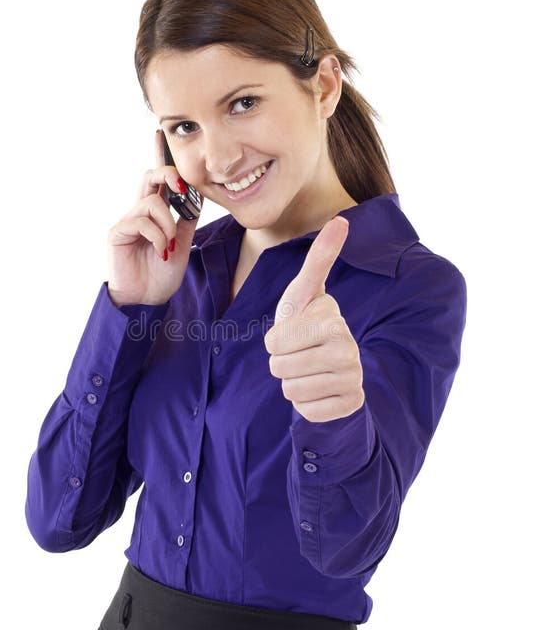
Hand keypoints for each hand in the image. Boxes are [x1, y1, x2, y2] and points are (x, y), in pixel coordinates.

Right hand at [106, 131, 201, 306]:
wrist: (147, 300)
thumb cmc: (161, 274)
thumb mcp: (183, 244)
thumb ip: (187, 221)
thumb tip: (197, 198)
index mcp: (156, 213)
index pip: (158, 180)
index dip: (158, 156)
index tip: (159, 133)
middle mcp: (140, 212)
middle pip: (150, 178)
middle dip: (167, 175)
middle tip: (181, 186)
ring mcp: (127, 221)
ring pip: (152, 202)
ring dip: (167, 223)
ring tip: (169, 245)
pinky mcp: (117, 233)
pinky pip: (141, 221)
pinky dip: (157, 235)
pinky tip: (160, 250)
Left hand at [263, 216, 364, 421]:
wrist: (332, 370)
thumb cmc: (308, 328)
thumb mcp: (304, 295)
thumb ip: (319, 259)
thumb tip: (342, 218)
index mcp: (332, 319)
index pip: (275, 341)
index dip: (275, 341)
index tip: (294, 333)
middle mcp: (348, 348)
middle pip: (280, 367)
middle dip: (281, 363)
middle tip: (300, 355)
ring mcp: (353, 377)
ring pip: (291, 390)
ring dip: (292, 384)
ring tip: (308, 372)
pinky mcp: (351, 404)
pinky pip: (306, 411)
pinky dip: (305, 405)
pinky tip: (320, 392)